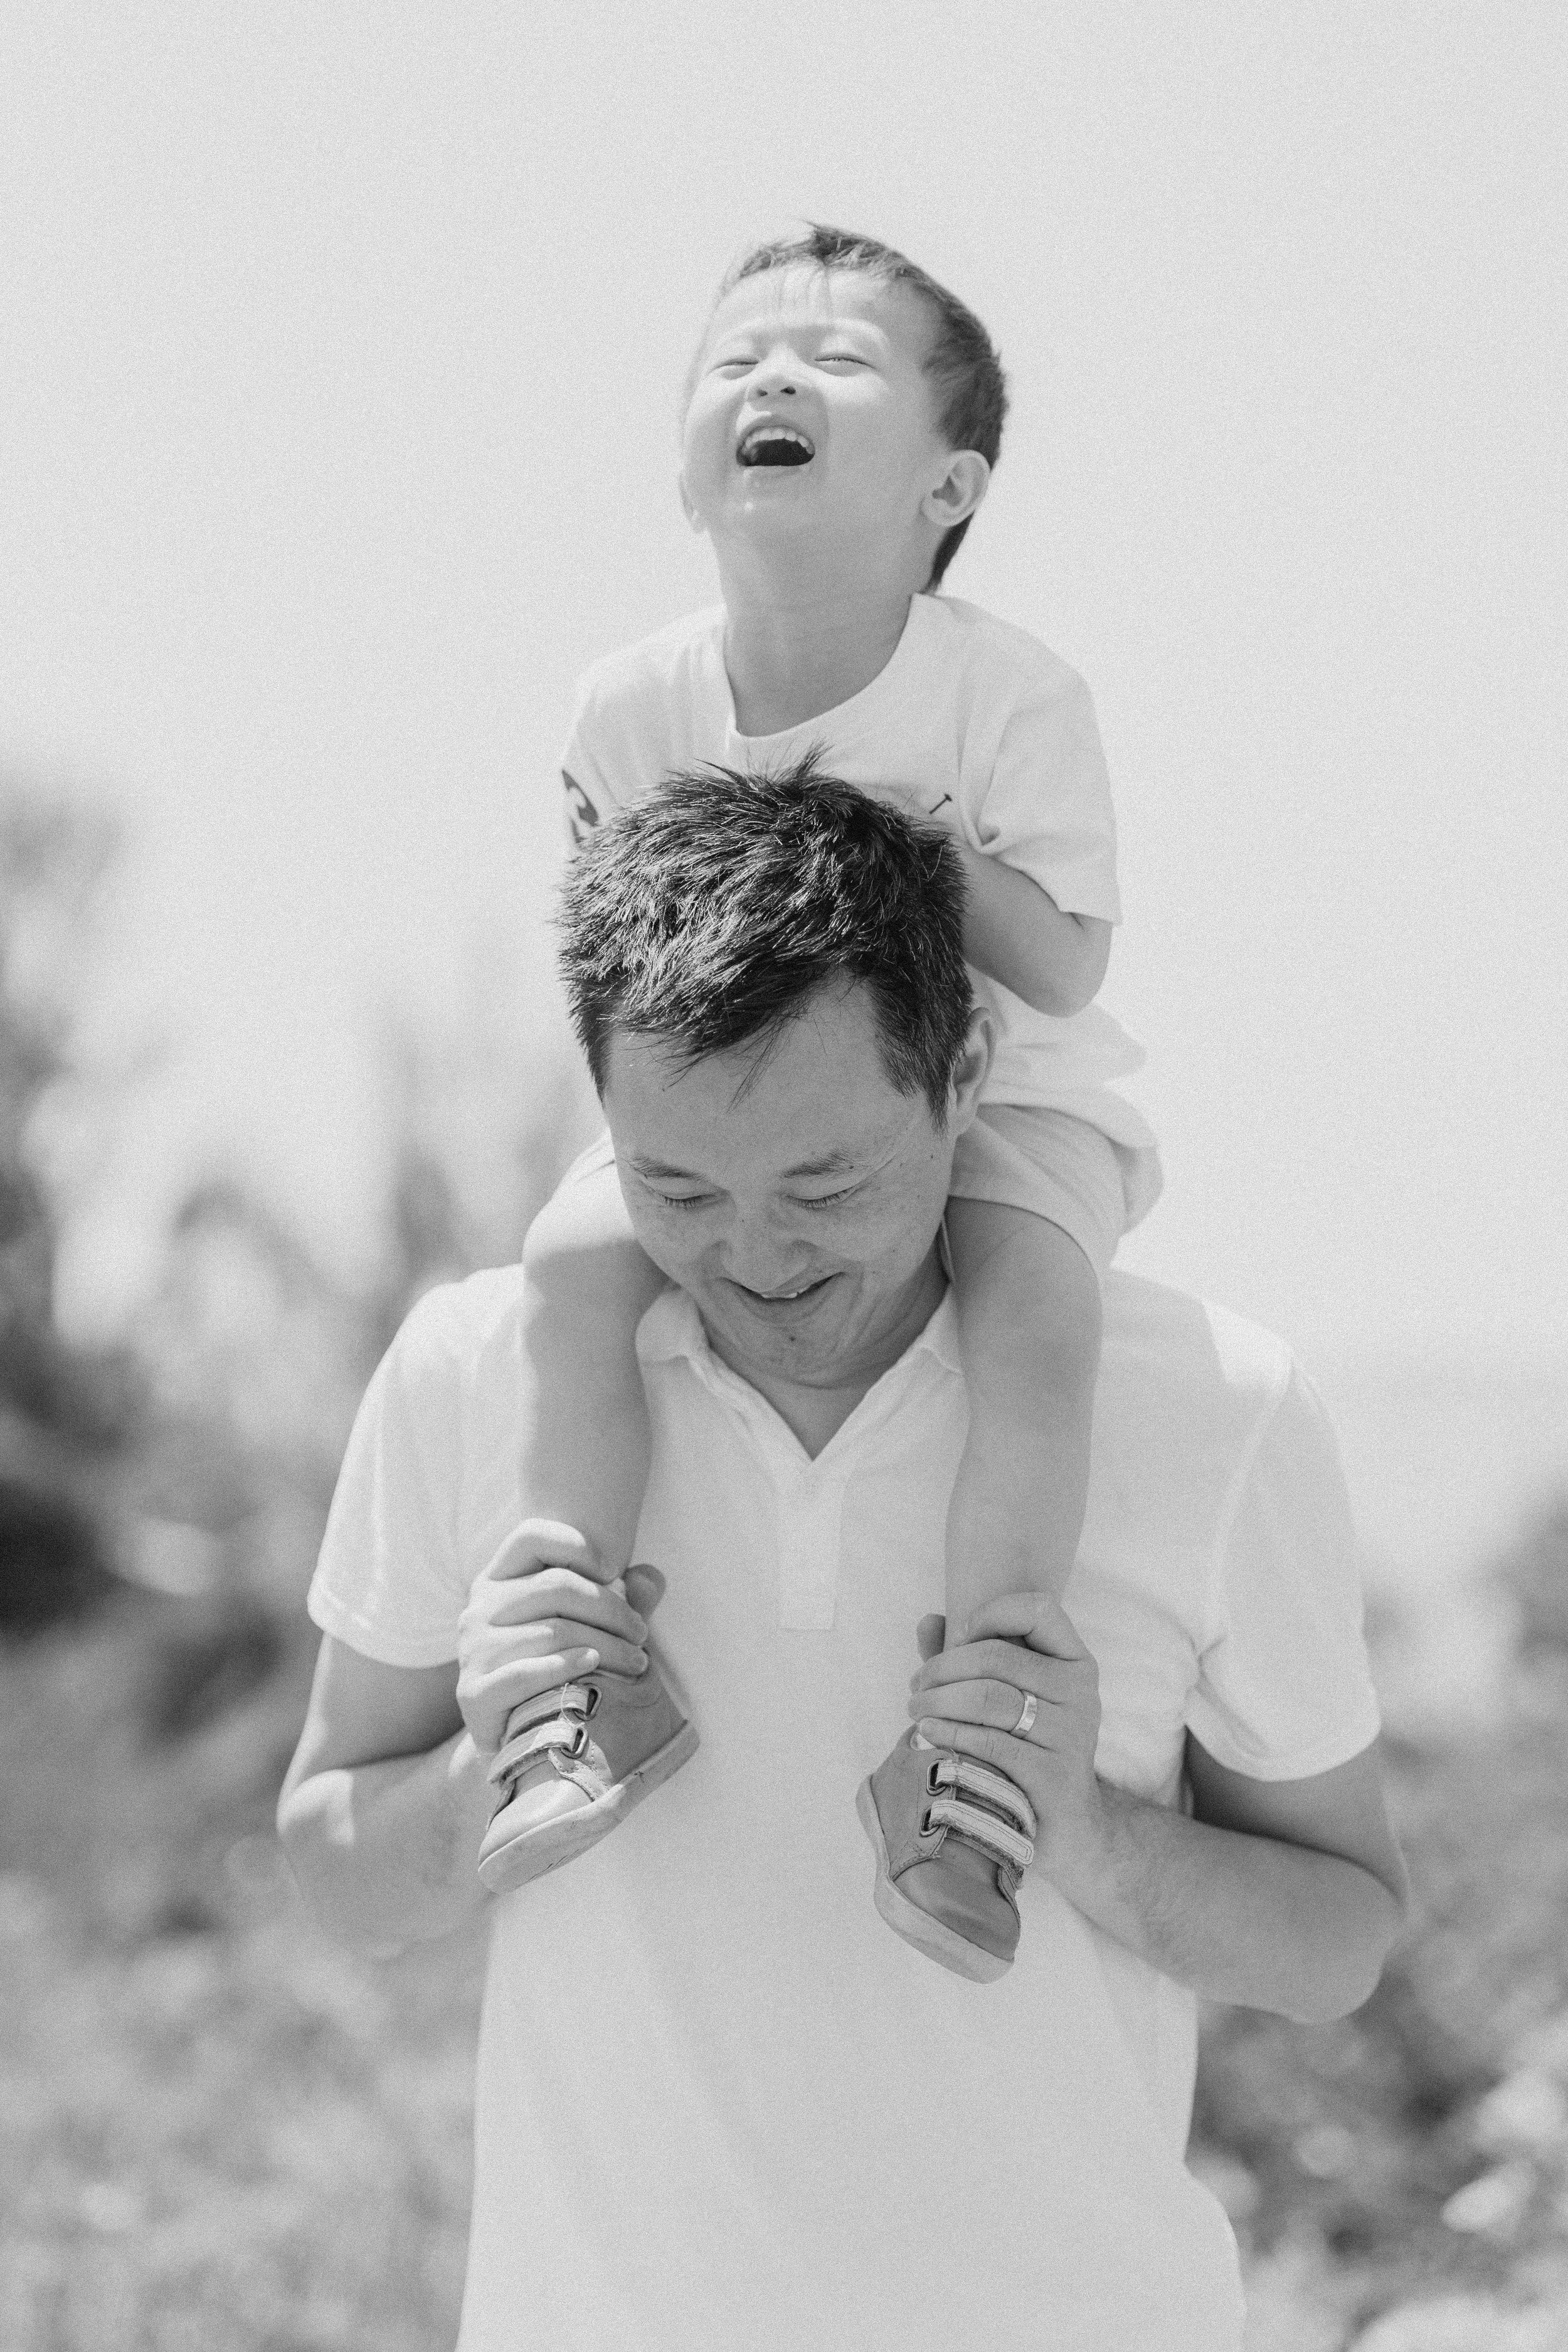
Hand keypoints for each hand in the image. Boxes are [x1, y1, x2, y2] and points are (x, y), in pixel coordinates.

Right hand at [456, 1519, 662, 1753]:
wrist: (517, 1738)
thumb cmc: (559, 1669)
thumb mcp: (589, 1626)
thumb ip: (621, 1600)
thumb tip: (652, 1577)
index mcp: (499, 1580)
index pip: (530, 1538)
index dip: (575, 1544)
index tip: (614, 1570)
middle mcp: (480, 1609)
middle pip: (554, 1586)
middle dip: (611, 1608)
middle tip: (642, 1633)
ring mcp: (473, 1651)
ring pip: (551, 1632)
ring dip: (607, 1646)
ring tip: (637, 1661)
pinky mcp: (474, 1694)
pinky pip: (525, 1673)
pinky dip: (565, 1667)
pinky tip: (593, 1666)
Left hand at [907, 1592, 1105, 1886]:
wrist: (1067, 1829)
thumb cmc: (1026, 1749)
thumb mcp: (1006, 1696)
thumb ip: (967, 1658)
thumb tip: (927, 1622)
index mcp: (1075, 1663)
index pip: (1040, 1609)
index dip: (993, 1612)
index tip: (960, 1635)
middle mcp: (1081, 1693)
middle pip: (997, 1657)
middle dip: (943, 1668)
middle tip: (916, 1685)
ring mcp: (1071, 1736)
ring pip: (988, 1698)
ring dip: (938, 1701)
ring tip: (916, 1710)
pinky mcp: (1052, 1777)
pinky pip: (988, 1742)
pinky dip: (949, 1734)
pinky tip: (928, 1735)